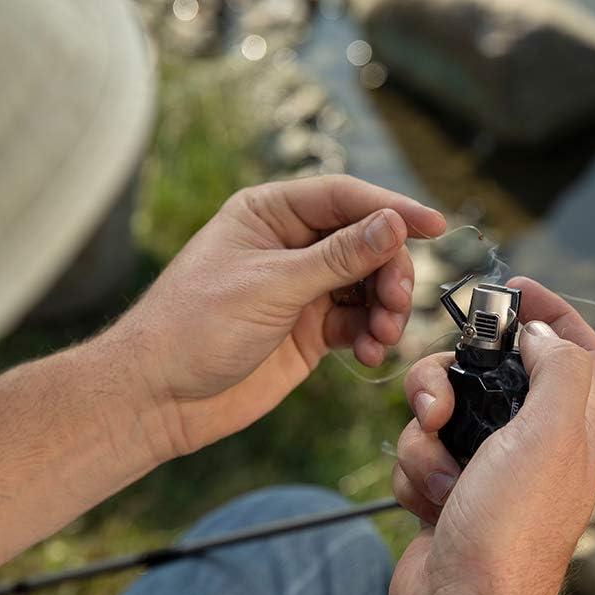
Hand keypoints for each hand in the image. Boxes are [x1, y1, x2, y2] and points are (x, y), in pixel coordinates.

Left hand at [109, 174, 445, 458]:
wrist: (160, 396)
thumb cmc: (195, 327)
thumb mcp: (271, 285)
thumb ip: (337, 257)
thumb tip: (393, 223)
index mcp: (267, 214)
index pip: (343, 198)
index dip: (391, 208)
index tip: (433, 226)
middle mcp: (287, 246)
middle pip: (364, 242)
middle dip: (388, 271)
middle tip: (394, 304)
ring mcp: (299, 290)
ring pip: (366, 285)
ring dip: (385, 308)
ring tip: (382, 336)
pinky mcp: (307, 331)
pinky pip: (356, 323)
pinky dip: (371, 336)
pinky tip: (371, 354)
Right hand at [389, 278, 594, 594]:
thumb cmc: (508, 530)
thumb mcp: (549, 435)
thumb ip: (556, 368)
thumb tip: (538, 334)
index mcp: (570, 428)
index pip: (575, 349)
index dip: (550, 312)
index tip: (512, 289)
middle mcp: (530, 445)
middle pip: (486, 374)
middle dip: (447, 381)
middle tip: (435, 404)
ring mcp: (485, 469)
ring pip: (438, 413)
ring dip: (424, 440)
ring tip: (440, 479)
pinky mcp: (445, 491)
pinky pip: (416, 452)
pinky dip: (413, 472)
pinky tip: (427, 504)